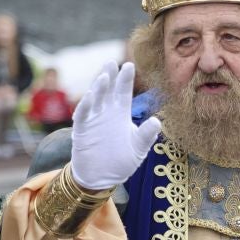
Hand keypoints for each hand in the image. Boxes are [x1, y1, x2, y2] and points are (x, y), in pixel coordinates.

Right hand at [68, 62, 162, 191]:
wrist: (102, 178)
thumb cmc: (121, 161)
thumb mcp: (138, 148)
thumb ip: (146, 135)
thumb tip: (157, 121)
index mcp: (120, 113)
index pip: (123, 92)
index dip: (125, 79)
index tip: (130, 65)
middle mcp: (106, 112)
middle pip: (108, 90)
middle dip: (110, 76)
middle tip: (112, 62)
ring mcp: (93, 120)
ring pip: (95, 99)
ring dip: (98, 88)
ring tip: (104, 76)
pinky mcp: (82, 130)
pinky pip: (83, 115)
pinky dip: (86, 105)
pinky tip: (91, 96)